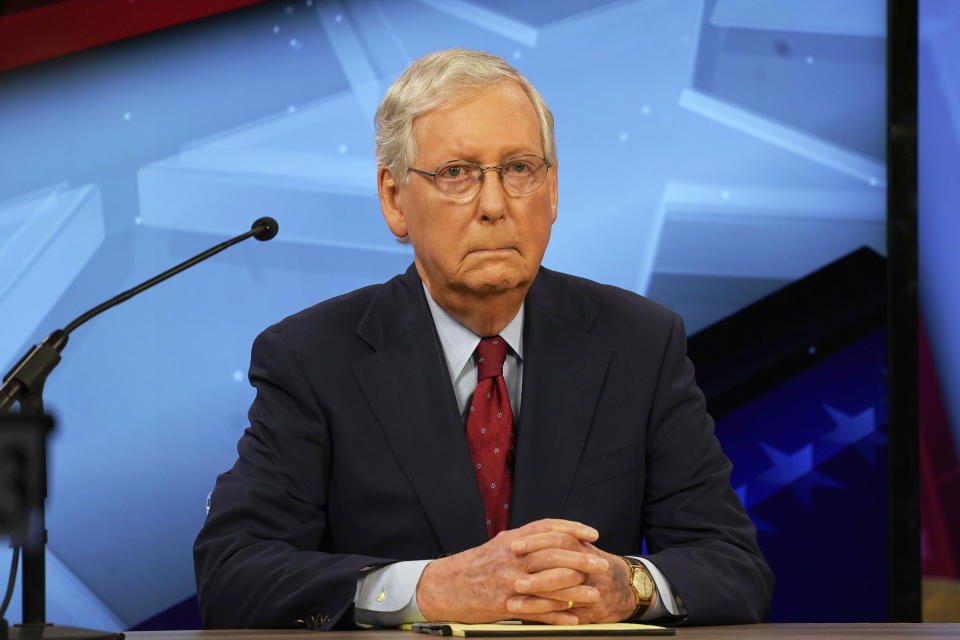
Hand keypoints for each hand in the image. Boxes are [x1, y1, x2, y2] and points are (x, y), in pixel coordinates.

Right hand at [415, 519, 609, 624]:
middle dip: (581, 559)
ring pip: (548, 583)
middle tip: (601, 564)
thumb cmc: (473, 566)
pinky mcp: (504, 605)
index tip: (592, 534)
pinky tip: (573, 619)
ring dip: (575, 590)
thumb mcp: (497, 546)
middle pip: (553, 554)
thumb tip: (548, 536)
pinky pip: (536, 611)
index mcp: (511, 540)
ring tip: (595, 594)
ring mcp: (508, 581)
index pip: (547, 528)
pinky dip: (557, 616)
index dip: (572, 529)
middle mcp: (511, 557)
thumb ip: (522, 542)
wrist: (443, 587)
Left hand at [509, 541, 639, 623]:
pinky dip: (546, 620)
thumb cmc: (593, 565)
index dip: (535, 541)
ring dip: (534, 602)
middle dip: (533, 573)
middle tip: (510, 577)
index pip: (558, 537)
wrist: (626, 587)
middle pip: (560, 567)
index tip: (512, 545)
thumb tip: (516, 541)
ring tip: (511, 603)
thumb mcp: (579, 548)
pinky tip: (527, 621)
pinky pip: (567, 618)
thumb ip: (554, 541)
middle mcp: (588, 568)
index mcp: (582, 548)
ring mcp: (591, 591)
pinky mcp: (592, 613)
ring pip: (561, 596)